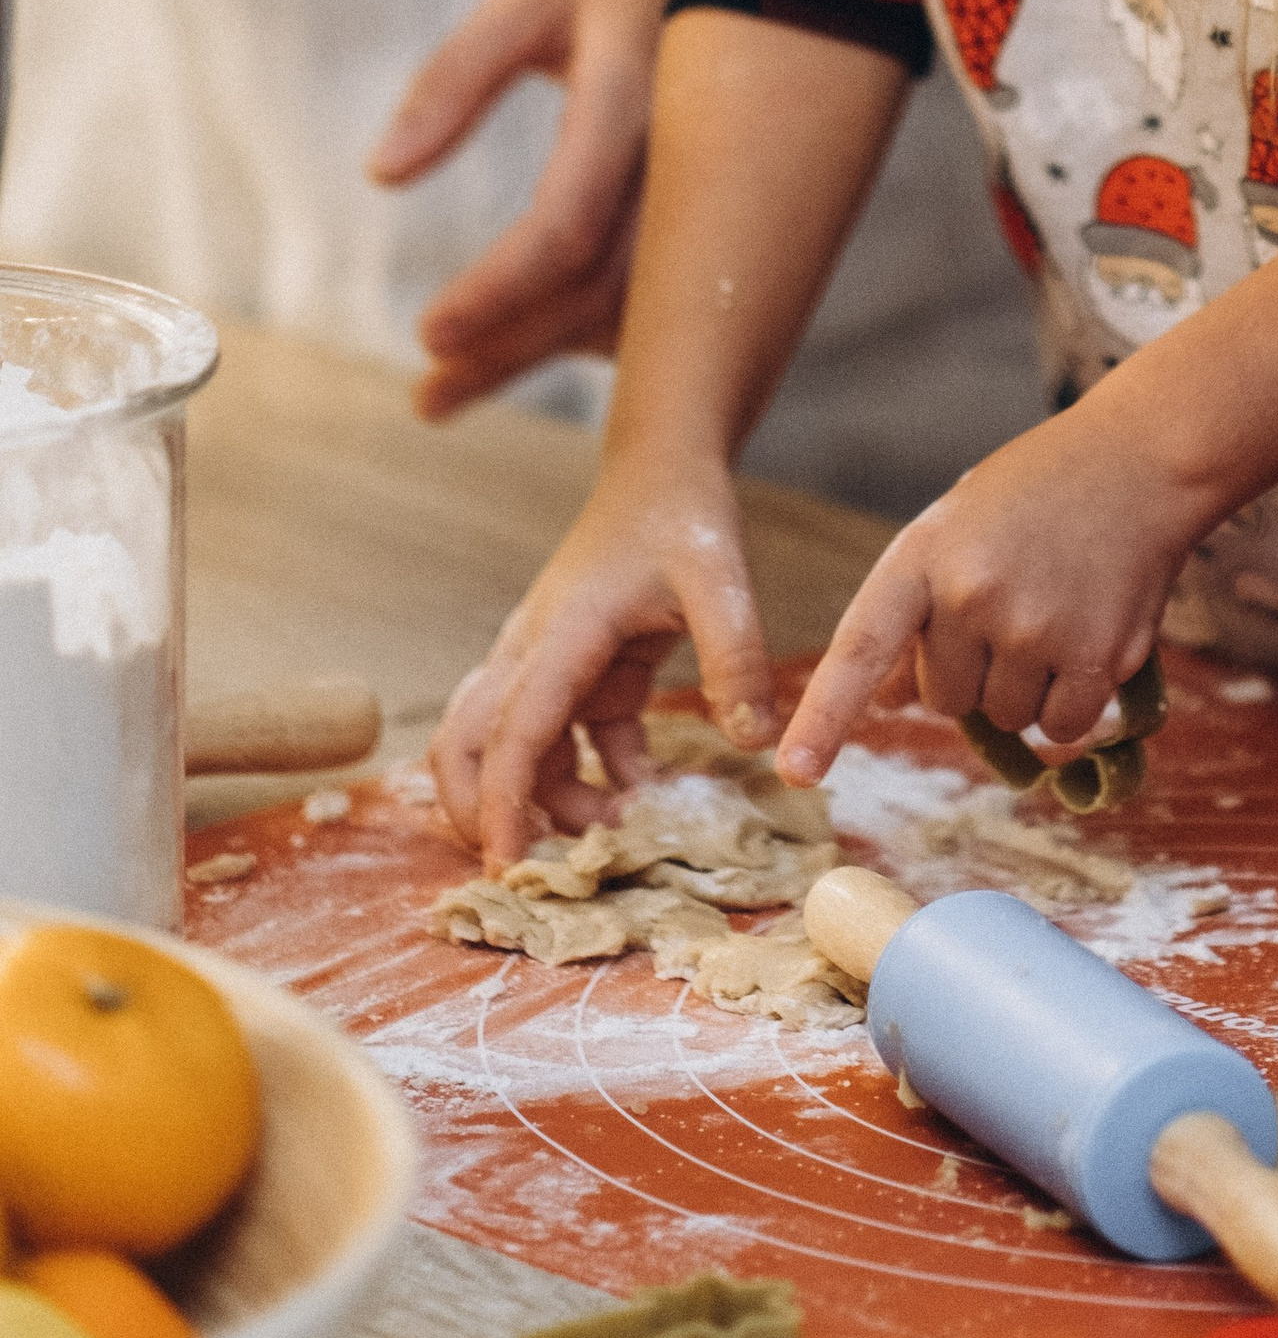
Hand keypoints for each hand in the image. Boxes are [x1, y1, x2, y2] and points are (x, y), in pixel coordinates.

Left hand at [383, 0, 700, 420]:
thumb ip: (454, 78)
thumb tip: (381, 175)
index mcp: (635, 89)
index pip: (567, 221)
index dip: (498, 290)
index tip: (427, 336)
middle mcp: (695, 152)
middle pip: (606, 288)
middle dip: (513, 350)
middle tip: (428, 396)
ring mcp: (732, 186)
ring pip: (650, 306)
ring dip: (553, 351)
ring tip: (454, 382)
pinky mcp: (746, 210)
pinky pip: (681, 293)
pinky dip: (613, 331)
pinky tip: (545, 341)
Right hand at [432, 451, 775, 859]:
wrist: (665, 468)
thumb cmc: (683, 514)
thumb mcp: (721, 579)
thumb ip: (736, 656)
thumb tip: (754, 743)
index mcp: (561, 633)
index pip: (512, 730)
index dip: (502, 802)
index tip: (503, 865)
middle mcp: (535, 652)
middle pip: (464, 744)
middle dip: (478, 811)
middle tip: (525, 869)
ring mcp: (550, 663)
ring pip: (514, 750)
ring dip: (550, 801)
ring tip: (615, 839)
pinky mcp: (577, 673)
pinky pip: (567, 740)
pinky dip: (593, 776)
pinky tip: (647, 795)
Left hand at [776, 393, 1204, 784]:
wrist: (1140, 459)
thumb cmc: (1036, 492)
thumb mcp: (956, 528)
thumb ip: (916, 610)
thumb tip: (885, 700)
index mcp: (923, 555)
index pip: (861, 647)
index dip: (826, 715)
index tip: (795, 770)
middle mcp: (972, 594)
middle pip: (945, 699)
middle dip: (971, 672)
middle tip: (1011, 603)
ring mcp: (1035, 627)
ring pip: (1005, 717)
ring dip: (1024, 686)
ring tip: (1054, 609)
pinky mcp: (1095, 655)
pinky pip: (1061, 727)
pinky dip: (1070, 703)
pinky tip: (1086, 637)